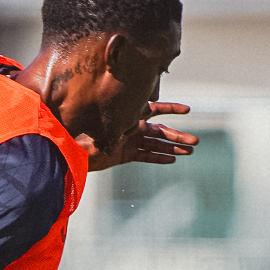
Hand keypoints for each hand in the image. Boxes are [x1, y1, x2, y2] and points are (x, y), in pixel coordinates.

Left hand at [83, 102, 197, 171]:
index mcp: (129, 116)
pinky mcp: (126, 154)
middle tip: (196, 141)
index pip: (154, 109)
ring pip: (156, 144)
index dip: (171, 109)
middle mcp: (132, 127)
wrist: (74, 150)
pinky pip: (146, 156)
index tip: (187, 110)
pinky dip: (159, 158)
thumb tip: (124, 114)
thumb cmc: (84, 132)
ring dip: (173, 148)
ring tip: (190, 151)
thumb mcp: (99, 125)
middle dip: (178, 136)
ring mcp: (130, 141)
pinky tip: (172, 159)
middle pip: (160, 131)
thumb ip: (114, 121)